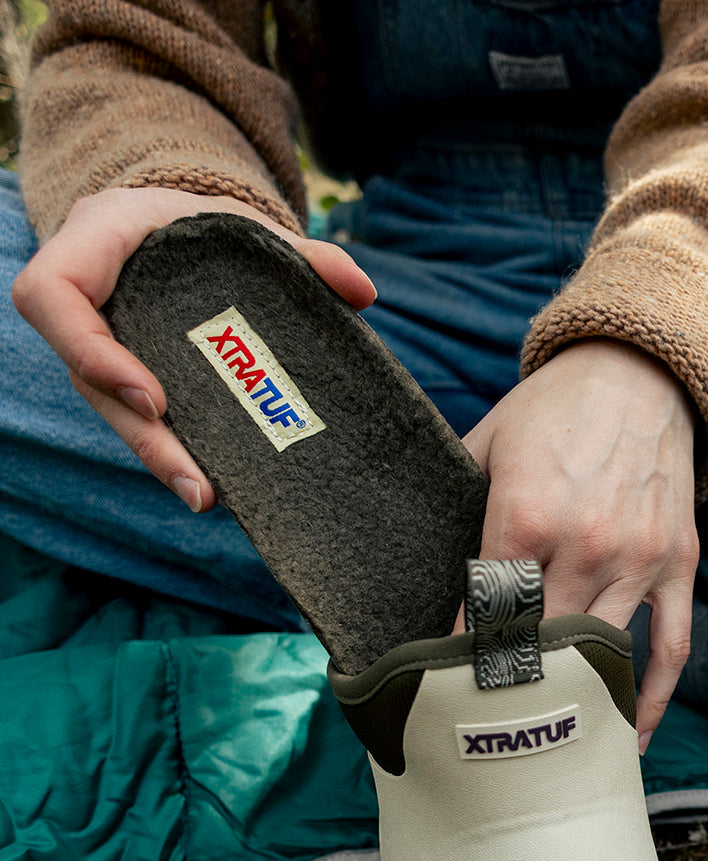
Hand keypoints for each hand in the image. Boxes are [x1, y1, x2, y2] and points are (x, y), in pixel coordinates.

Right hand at [11, 186, 375, 510]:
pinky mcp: (126, 378)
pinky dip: (175, 452)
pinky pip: (142, 420)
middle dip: (145, 437)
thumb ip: (303, 253)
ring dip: (162, 459)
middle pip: (90, 380)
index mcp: (93, 243)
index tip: (154, 398)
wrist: (178, 234)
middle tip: (197, 483)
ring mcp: (101, 345)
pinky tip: (215, 486)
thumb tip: (362, 291)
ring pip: (115, 411)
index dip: (90, 352)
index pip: (53, 295)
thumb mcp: (243, 224)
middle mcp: (85, 301)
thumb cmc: (202, 224)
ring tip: (208, 497)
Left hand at [463, 339, 699, 750]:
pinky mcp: (678, 564)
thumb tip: (412, 557)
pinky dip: (652, 697)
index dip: (458, 656)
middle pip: (537, 645)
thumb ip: (454, 502)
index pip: (482, 611)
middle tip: (484, 726)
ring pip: (600, 655)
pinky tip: (629, 735)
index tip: (438, 691)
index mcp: (524, 514)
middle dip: (509, 685)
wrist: (641, 370)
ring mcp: (637, 558)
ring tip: (545, 742)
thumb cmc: (554, 410)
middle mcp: (583, 543)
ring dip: (572, 699)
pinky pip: (672, 647)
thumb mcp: (489, 442)